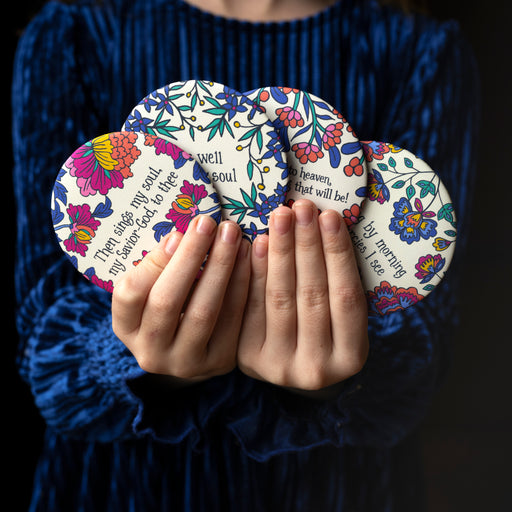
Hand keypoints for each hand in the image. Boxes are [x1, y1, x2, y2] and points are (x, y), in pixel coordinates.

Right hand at [112, 216, 250, 383]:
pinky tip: (248, 258)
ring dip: (220, 267)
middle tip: (209, 223)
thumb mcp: (154, 287)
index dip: (153, 263)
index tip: (177, 233)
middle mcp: (150, 353)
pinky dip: (241, 285)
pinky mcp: (218, 363)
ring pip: (202, 312)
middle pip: (167, 302)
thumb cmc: (172, 304)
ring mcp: (184, 363)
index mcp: (126, 328)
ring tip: (232, 235)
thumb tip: (181, 236)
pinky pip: (232, 321)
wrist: (196, 347)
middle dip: (190, 257)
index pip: (128, 295)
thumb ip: (160, 266)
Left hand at [237, 199, 367, 390]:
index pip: (347, 297)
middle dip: (307, 245)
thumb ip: (337, 283)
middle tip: (301, 207)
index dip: (338, 254)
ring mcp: (281, 368)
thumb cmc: (323, 328)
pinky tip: (257, 242)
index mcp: (351, 357)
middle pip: (312, 295)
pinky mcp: (249, 359)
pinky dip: (254, 272)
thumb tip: (325, 222)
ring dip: (281, 252)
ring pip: (280, 298)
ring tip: (281, 216)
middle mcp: (318, 369)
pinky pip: (250, 307)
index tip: (330, 215)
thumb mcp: (341, 315)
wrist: (290, 362)